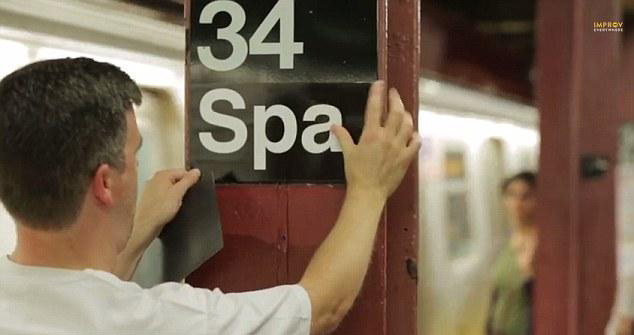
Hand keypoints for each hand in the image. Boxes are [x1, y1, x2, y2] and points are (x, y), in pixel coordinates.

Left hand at [135, 168, 200, 237]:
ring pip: (169, 188)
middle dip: (181, 188)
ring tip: (173, 205)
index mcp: (162, 175)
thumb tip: (196, 171)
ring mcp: (151, 188)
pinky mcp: (150, 198)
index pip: (182, 171)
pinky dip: (167, 200)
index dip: (189, 181)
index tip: (191, 189)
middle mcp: (154, 179)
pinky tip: (167, 208)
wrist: (146, 225)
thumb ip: (188, 180)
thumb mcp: (179, 193)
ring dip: (174, 195)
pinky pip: (163, 196)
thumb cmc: (160, 210)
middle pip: (175, 179)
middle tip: (181, 199)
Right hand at [331, 81, 420, 198]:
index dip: (377, 93)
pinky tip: (412, 133)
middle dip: (395, 99)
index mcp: (371, 134)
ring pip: (408, 124)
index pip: (375, 108)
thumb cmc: (356, 173)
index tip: (380, 84)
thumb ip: (342, 137)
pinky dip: (415, 135)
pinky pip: (416, 142)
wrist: (368, 192)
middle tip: (393, 94)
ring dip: (406, 115)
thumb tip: (334, 126)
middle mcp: (387, 138)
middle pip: (396, 112)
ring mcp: (399, 147)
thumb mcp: (347, 153)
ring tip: (403, 112)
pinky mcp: (406, 158)